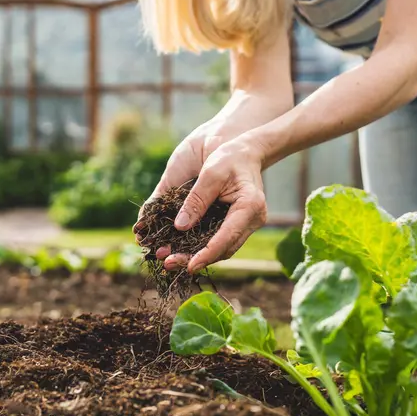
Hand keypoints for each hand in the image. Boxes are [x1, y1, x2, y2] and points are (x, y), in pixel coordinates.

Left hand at [134, 90, 290, 265]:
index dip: (207, 254)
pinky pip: (217, 241)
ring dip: (193, 255)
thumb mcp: (210, 173)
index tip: (189, 266)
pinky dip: (197, 247)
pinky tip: (175, 249)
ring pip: (219, 249)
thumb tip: (180, 227)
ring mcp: (244, 224)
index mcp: (250, 206)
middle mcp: (251, 220)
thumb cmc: (229, 156)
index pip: (227, 237)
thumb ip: (196, 200)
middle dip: (194, 258)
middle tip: (167, 264)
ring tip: (165, 258)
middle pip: (223, 249)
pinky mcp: (234, 224)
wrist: (242, 149)